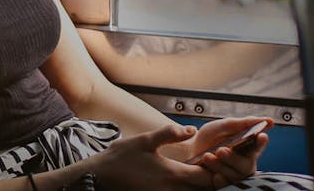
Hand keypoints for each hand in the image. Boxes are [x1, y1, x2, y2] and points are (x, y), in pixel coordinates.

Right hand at [91, 124, 212, 189]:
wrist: (99, 178)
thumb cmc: (120, 158)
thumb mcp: (145, 140)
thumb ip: (170, 133)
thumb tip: (192, 129)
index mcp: (173, 174)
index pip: (207, 177)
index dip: (214, 168)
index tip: (213, 156)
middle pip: (204, 189)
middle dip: (210, 178)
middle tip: (209, 163)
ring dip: (198, 185)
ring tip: (196, 170)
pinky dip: (186, 189)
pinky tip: (181, 178)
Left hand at [181, 117, 271, 188]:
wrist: (190, 151)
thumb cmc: (210, 138)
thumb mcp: (223, 126)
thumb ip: (243, 123)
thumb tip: (268, 121)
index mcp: (247, 147)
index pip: (258, 146)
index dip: (261, 142)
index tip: (261, 136)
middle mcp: (244, 163)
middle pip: (246, 165)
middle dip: (233, 158)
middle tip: (220, 150)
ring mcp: (235, 175)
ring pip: (234, 175)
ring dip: (220, 165)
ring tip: (207, 156)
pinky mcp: (224, 184)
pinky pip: (224, 184)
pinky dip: (216, 175)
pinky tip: (209, 171)